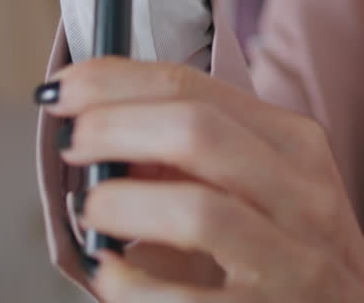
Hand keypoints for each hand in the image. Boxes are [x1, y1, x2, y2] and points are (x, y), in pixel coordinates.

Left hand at [42, 57, 363, 301]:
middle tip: (73, 143)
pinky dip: (133, 284)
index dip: (116, 81)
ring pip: (198, 211)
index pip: (195, 87)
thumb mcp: (261, 179)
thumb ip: (194, 149)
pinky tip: (112, 272)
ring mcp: (291, 259)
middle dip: (115, 127)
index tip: (63, 90)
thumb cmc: (289, 240)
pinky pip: (187, 300)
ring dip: (124, 204)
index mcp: (293, 142)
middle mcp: (301, 193)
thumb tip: (99, 121)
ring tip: (94, 211)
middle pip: (198, 131)